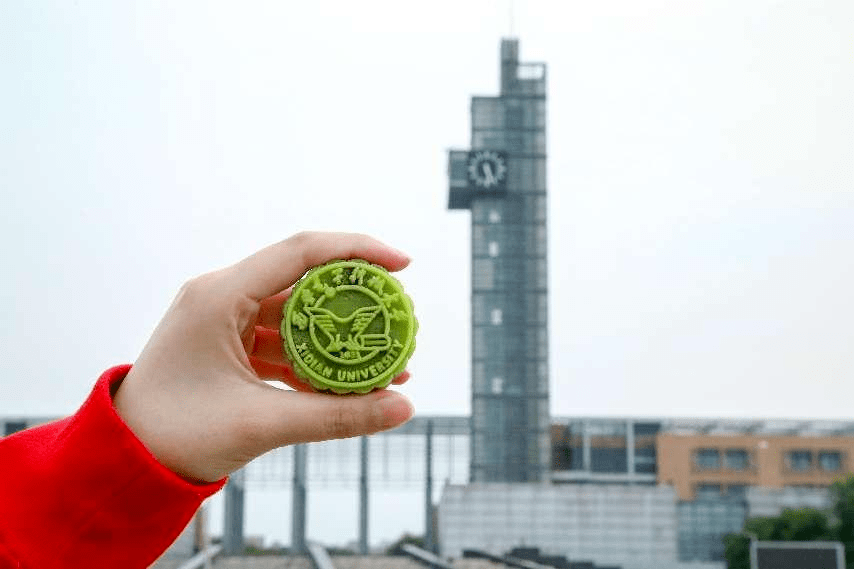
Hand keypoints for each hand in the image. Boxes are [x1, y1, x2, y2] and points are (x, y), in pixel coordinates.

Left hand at [113, 232, 413, 481]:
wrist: (121, 462)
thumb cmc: (174, 436)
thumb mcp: (262, 423)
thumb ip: (337, 415)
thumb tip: (404, 408)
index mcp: (219, 296)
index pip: (300, 252)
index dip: (357, 252)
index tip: (402, 266)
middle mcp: (221, 297)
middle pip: (304, 281)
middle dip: (356, 301)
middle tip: (398, 318)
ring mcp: (223, 321)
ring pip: (296, 316)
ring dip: (338, 337)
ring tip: (385, 361)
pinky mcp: (227, 346)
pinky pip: (282, 342)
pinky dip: (314, 360)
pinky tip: (348, 384)